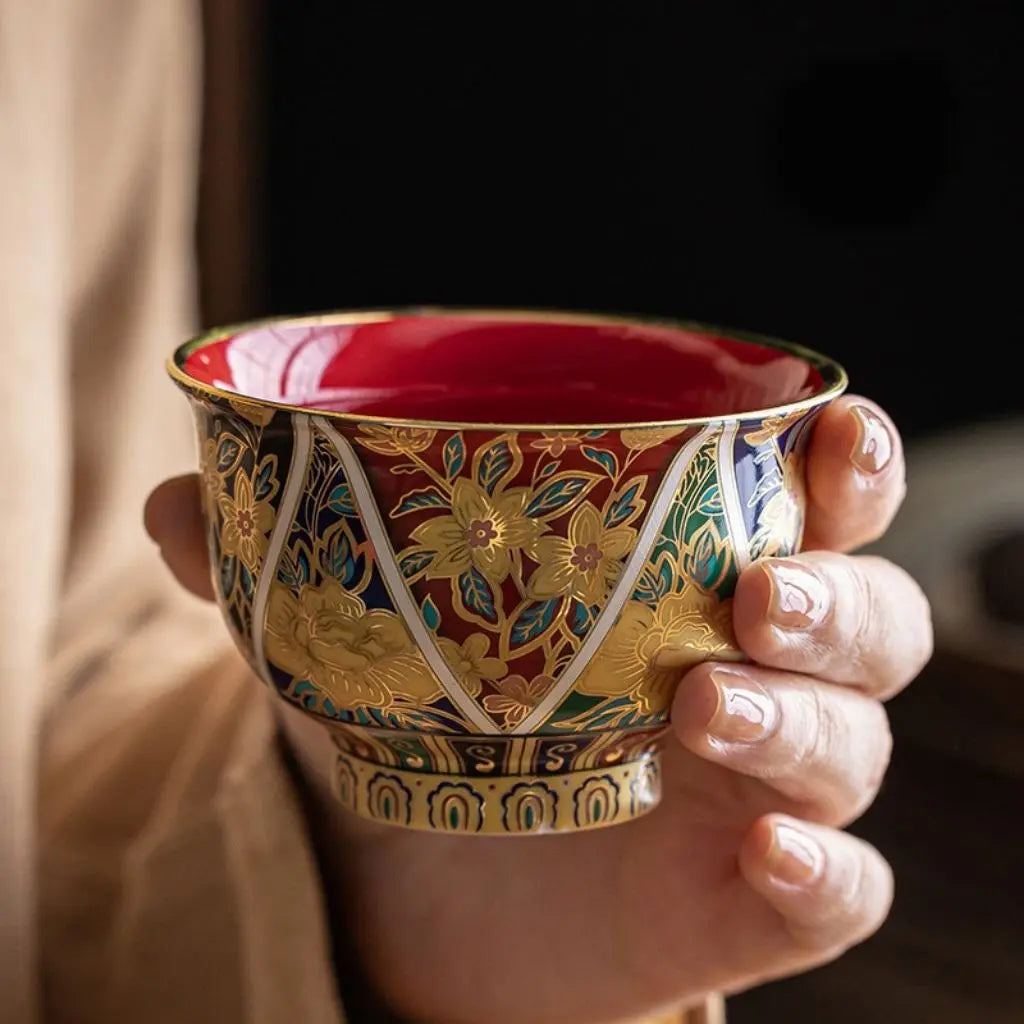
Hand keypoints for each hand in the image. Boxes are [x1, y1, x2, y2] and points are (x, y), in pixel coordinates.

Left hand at [146, 396, 931, 1023]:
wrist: (424, 895)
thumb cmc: (428, 738)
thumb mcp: (365, 643)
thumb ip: (285, 574)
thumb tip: (176, 503)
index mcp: (684, 588)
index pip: (814, 509)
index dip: (848, 467)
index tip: (832, 437)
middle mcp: (749, 677)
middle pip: (869, 621)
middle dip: (837, 599)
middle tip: (756, 595)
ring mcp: (758, 794)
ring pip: (851, 745)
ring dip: (804, 721)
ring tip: (705, 705)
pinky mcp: (746, 904)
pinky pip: (838, 892)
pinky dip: (825, 876)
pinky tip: (768, 860)